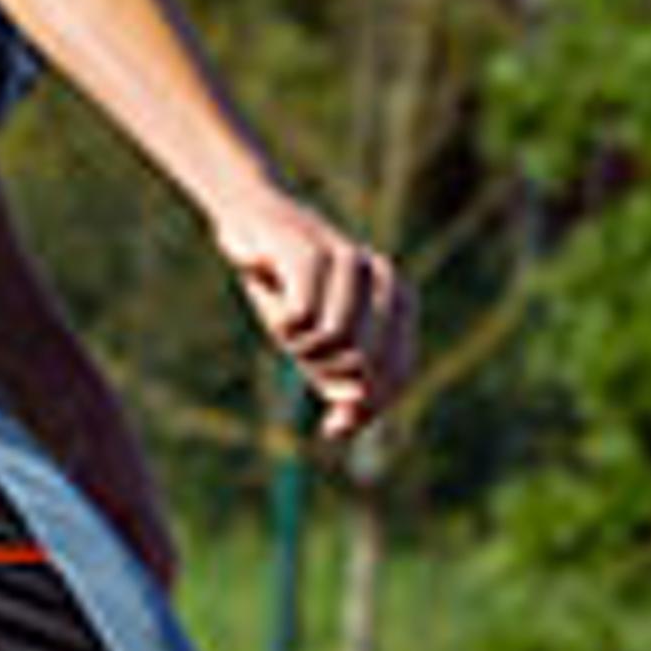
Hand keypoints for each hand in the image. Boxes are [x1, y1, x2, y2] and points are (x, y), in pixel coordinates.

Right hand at [218, 189, 413, 441]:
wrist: (250, 224)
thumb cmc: (290, 291)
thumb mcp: (316, 346)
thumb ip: (338, 383)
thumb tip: (344, 424)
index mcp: (399, 297)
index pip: (399, 372)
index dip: (370, 406)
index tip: (334, 426)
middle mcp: (383, 274)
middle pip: (363, 361)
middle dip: (325, 371)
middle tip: (300, 351)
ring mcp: (349, 260)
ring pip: (332, 338)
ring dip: (299, 343)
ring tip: (286, 320)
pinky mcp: (310, 251)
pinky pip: (301, 317)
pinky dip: (283, 323)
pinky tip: (274, 300)